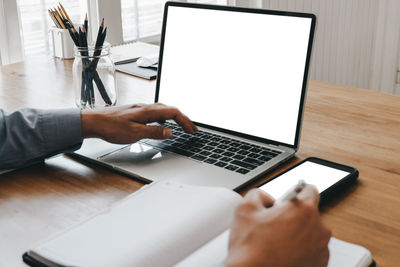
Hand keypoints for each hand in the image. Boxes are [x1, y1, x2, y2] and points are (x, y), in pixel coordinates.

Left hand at [80, 103, 196, 143]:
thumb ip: (154, 132)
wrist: (93, 121)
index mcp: (147, 111)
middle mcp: (145, 107)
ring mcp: (140, 109)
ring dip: (175, 118)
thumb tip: (170, 132)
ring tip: (181, 126)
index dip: (185, 121)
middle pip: (170, 109)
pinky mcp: (135, 112)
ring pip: (163, 110)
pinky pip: (156, 112)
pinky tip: (162, 124)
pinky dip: (165, 117)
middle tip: (191, 129)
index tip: (192, 130)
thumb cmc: (111, 127)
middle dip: (183, 119)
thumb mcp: (135, 133)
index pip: (173, 112)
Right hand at [224, 185, 330, 266]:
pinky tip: (282, 255)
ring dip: (297, 234)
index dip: (296, 191)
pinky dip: (300, 251)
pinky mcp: (319, 266)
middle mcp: (318, 229)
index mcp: (304, 210)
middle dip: (293, 216)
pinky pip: (311, 252)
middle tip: (273, 224)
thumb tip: (265, 199)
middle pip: (309, 213)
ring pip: (310, 233)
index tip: (289, 197)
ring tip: (276, 243)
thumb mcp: (245, 208)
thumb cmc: (251, 249)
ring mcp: (320, 250)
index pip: (309, 190)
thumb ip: (258, 194)